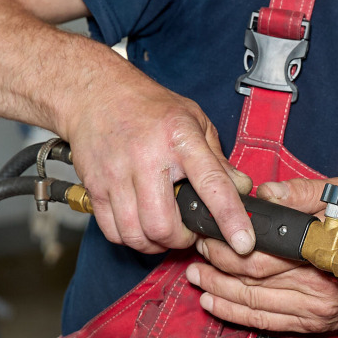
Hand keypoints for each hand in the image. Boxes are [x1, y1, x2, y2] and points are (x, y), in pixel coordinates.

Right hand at [57, 60, 253, 254]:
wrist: (97, 93)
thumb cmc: (149, 107)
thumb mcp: (194, 120)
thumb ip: (217, 158)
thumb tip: (241, 188)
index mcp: (180, 138)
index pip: (211, 183)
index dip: (229, 217)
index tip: (243, 242)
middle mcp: (146, 158)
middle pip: (164, 225)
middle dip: (181, 239)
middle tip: (188, 230)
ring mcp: (116, 174)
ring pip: (136, 235)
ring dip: (155, 243)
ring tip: (164, 229)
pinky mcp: (95, 186)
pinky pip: (113, 232)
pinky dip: (131, 238)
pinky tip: (140, 225)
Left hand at [187, 177, 337, 333]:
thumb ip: (306, 192)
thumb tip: (266, 192)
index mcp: (321, 254)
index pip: (262, 252)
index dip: (228, 244)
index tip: (209, 230)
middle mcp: (314, 288)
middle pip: (250, 279)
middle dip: (216, 264)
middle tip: (197, 249)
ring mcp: (312, 311)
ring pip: (251, 303)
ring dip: (217, 290)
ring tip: (196, 276)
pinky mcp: (311, 324)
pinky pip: (263, 322)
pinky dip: (233, 313)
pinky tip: (213, 302)